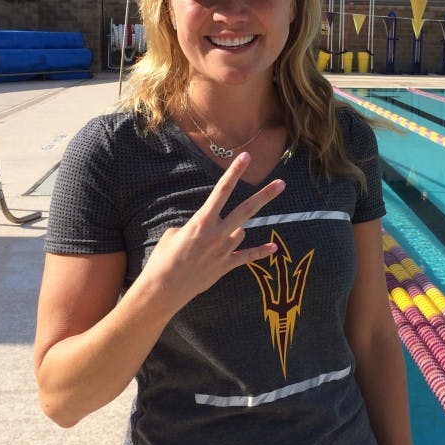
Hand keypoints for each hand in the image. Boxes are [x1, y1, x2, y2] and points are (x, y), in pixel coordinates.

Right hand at [141, 152, 284, 312]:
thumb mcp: (175, 233)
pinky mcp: (225, 266)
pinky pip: (247, 256)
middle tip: (281, 183)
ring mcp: (224, 250)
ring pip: (241, 232)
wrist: (163, 288)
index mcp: (202, 221)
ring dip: (234, 232)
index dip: (234, 172)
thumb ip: (198, 226)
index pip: (222, 191)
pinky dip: (260, 252)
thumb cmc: (164, 257)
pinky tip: (273, 248)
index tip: (245, 156)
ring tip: (212, 243)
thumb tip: (211, 226)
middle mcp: (217, 233)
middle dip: (265, 195)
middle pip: (246, 209)